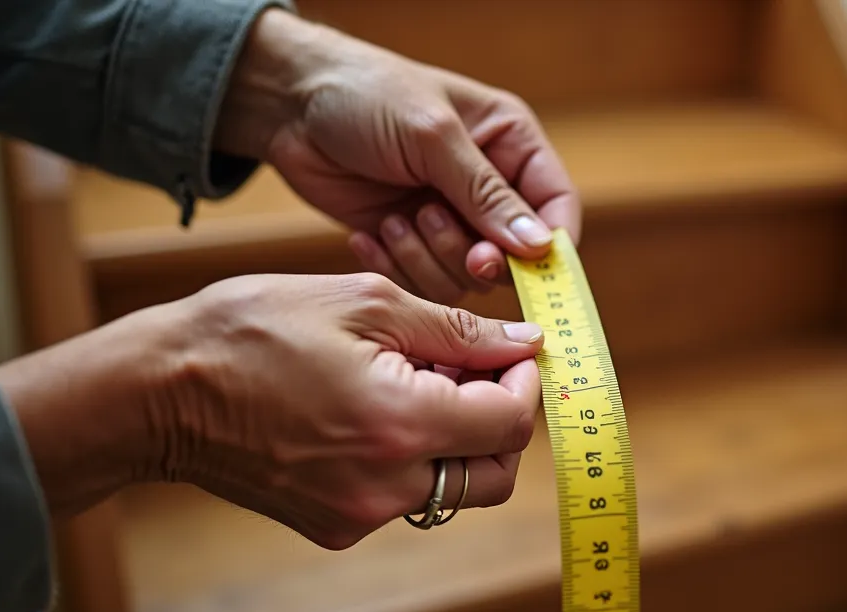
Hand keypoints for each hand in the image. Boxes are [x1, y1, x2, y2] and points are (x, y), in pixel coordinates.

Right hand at [0, 273, 543, 549]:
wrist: (159, 392)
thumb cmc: (252, 330)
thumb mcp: (364, 303)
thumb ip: (456, 328)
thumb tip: (523, 343)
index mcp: (402, 422)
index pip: (511, 424)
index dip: (526, 383)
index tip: (513, 353)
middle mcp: (387, 484)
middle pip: (495, 474)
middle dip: (501, 421)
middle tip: (474, 370)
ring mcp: (359, 513)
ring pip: (451, 488)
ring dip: (455, 437)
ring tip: (412, 380)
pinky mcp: (333, 524)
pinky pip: (402, 497)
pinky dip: (410, 456)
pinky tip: (373, 408)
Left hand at [214, 9, 581, 304]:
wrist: (288, 104)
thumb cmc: (366, 95)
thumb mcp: (432, 137)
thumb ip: (487, 195)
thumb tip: (539, 246)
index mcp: (510, 144)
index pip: (557, 206)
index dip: (550, 245)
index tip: (528, 270)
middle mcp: (486, 186)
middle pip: (512, 254)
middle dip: (473, 253)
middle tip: (436, 227)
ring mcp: (447, 217)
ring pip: (466, 277)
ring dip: (428, 255)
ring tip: (395, 217)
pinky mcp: (409, 240)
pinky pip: (423, 282)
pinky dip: (397, 264)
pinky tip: (371, 232)